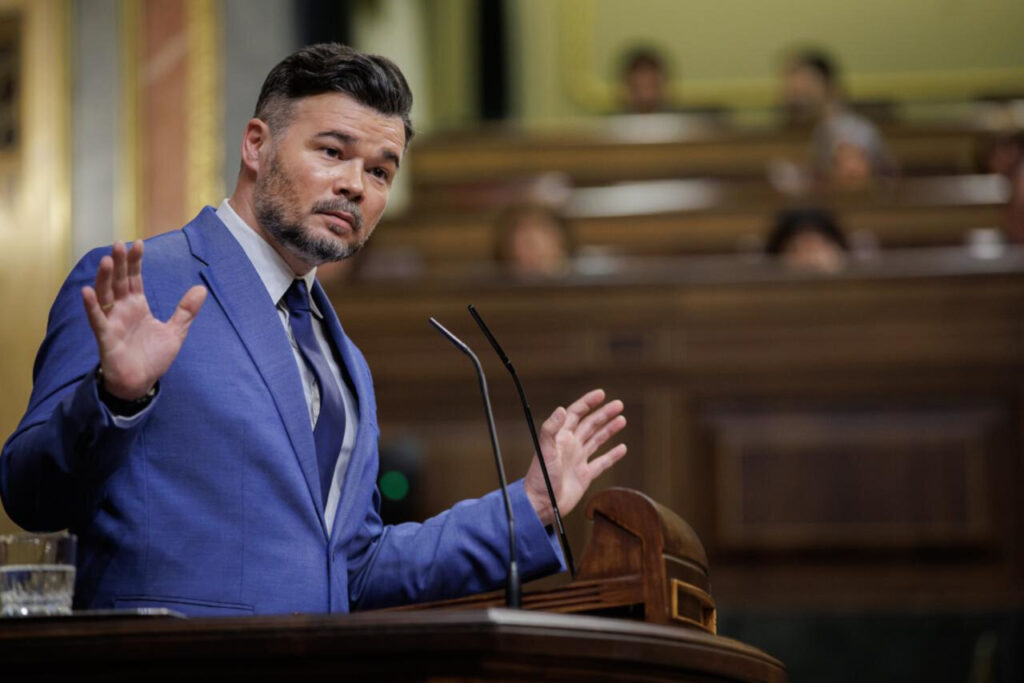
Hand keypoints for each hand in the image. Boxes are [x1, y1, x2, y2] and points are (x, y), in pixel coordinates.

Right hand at [81, 240, 206, 399]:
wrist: (141, 382)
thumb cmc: (152, 357)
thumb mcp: (175, 332)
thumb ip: (186, 311)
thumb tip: (201, 289)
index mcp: (137, 306)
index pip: (135, 279)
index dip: (136, 262)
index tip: (138, 243)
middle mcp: (122, 310)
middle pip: (119, 281)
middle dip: (120, 263)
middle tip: (119, 243)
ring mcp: (112, 321)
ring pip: (106, 295)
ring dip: (105, 278)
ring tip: (108, 260)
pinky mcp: (105, 336)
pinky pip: (96, 318)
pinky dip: (91, 305)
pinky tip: (87, 291)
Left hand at [524, 389, 626, 525]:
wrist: (542, 504)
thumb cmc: (540, 477)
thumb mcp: (545, 451)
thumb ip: (551, 430)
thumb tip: (562, 409)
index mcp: (561, 437)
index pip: (576, 414)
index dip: (588, 403)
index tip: (601, 394)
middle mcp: (571, 446)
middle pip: (590, 424)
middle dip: (604, 414)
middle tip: (619, 405)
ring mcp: (578, 460)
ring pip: (597, 440)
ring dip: (609, 430)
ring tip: (622, 420)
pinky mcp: (584, 475)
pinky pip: (601, 462)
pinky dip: (612, 455)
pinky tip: (622, 448)